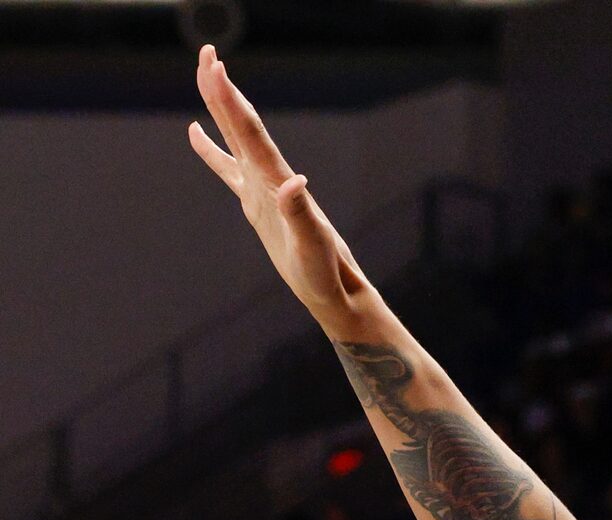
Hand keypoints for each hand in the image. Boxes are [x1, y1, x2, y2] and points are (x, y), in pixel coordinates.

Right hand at [189, 43, 372, 336]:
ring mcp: (261, 189)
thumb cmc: (324, 272)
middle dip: (223, 90)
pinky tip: (195, 132)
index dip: (230, 101)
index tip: (214, 68)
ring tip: (204, 74)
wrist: (332, 290)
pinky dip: (211, 150)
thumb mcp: (311, 245)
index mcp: (277, 182)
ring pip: (234, 138)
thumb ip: (300, 213)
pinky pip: (227, 168)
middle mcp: (270, 179)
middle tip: (206, 53)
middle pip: (242, 125)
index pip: (250, 133)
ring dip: (220, 107)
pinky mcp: (255, 204)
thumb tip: (294, 182)